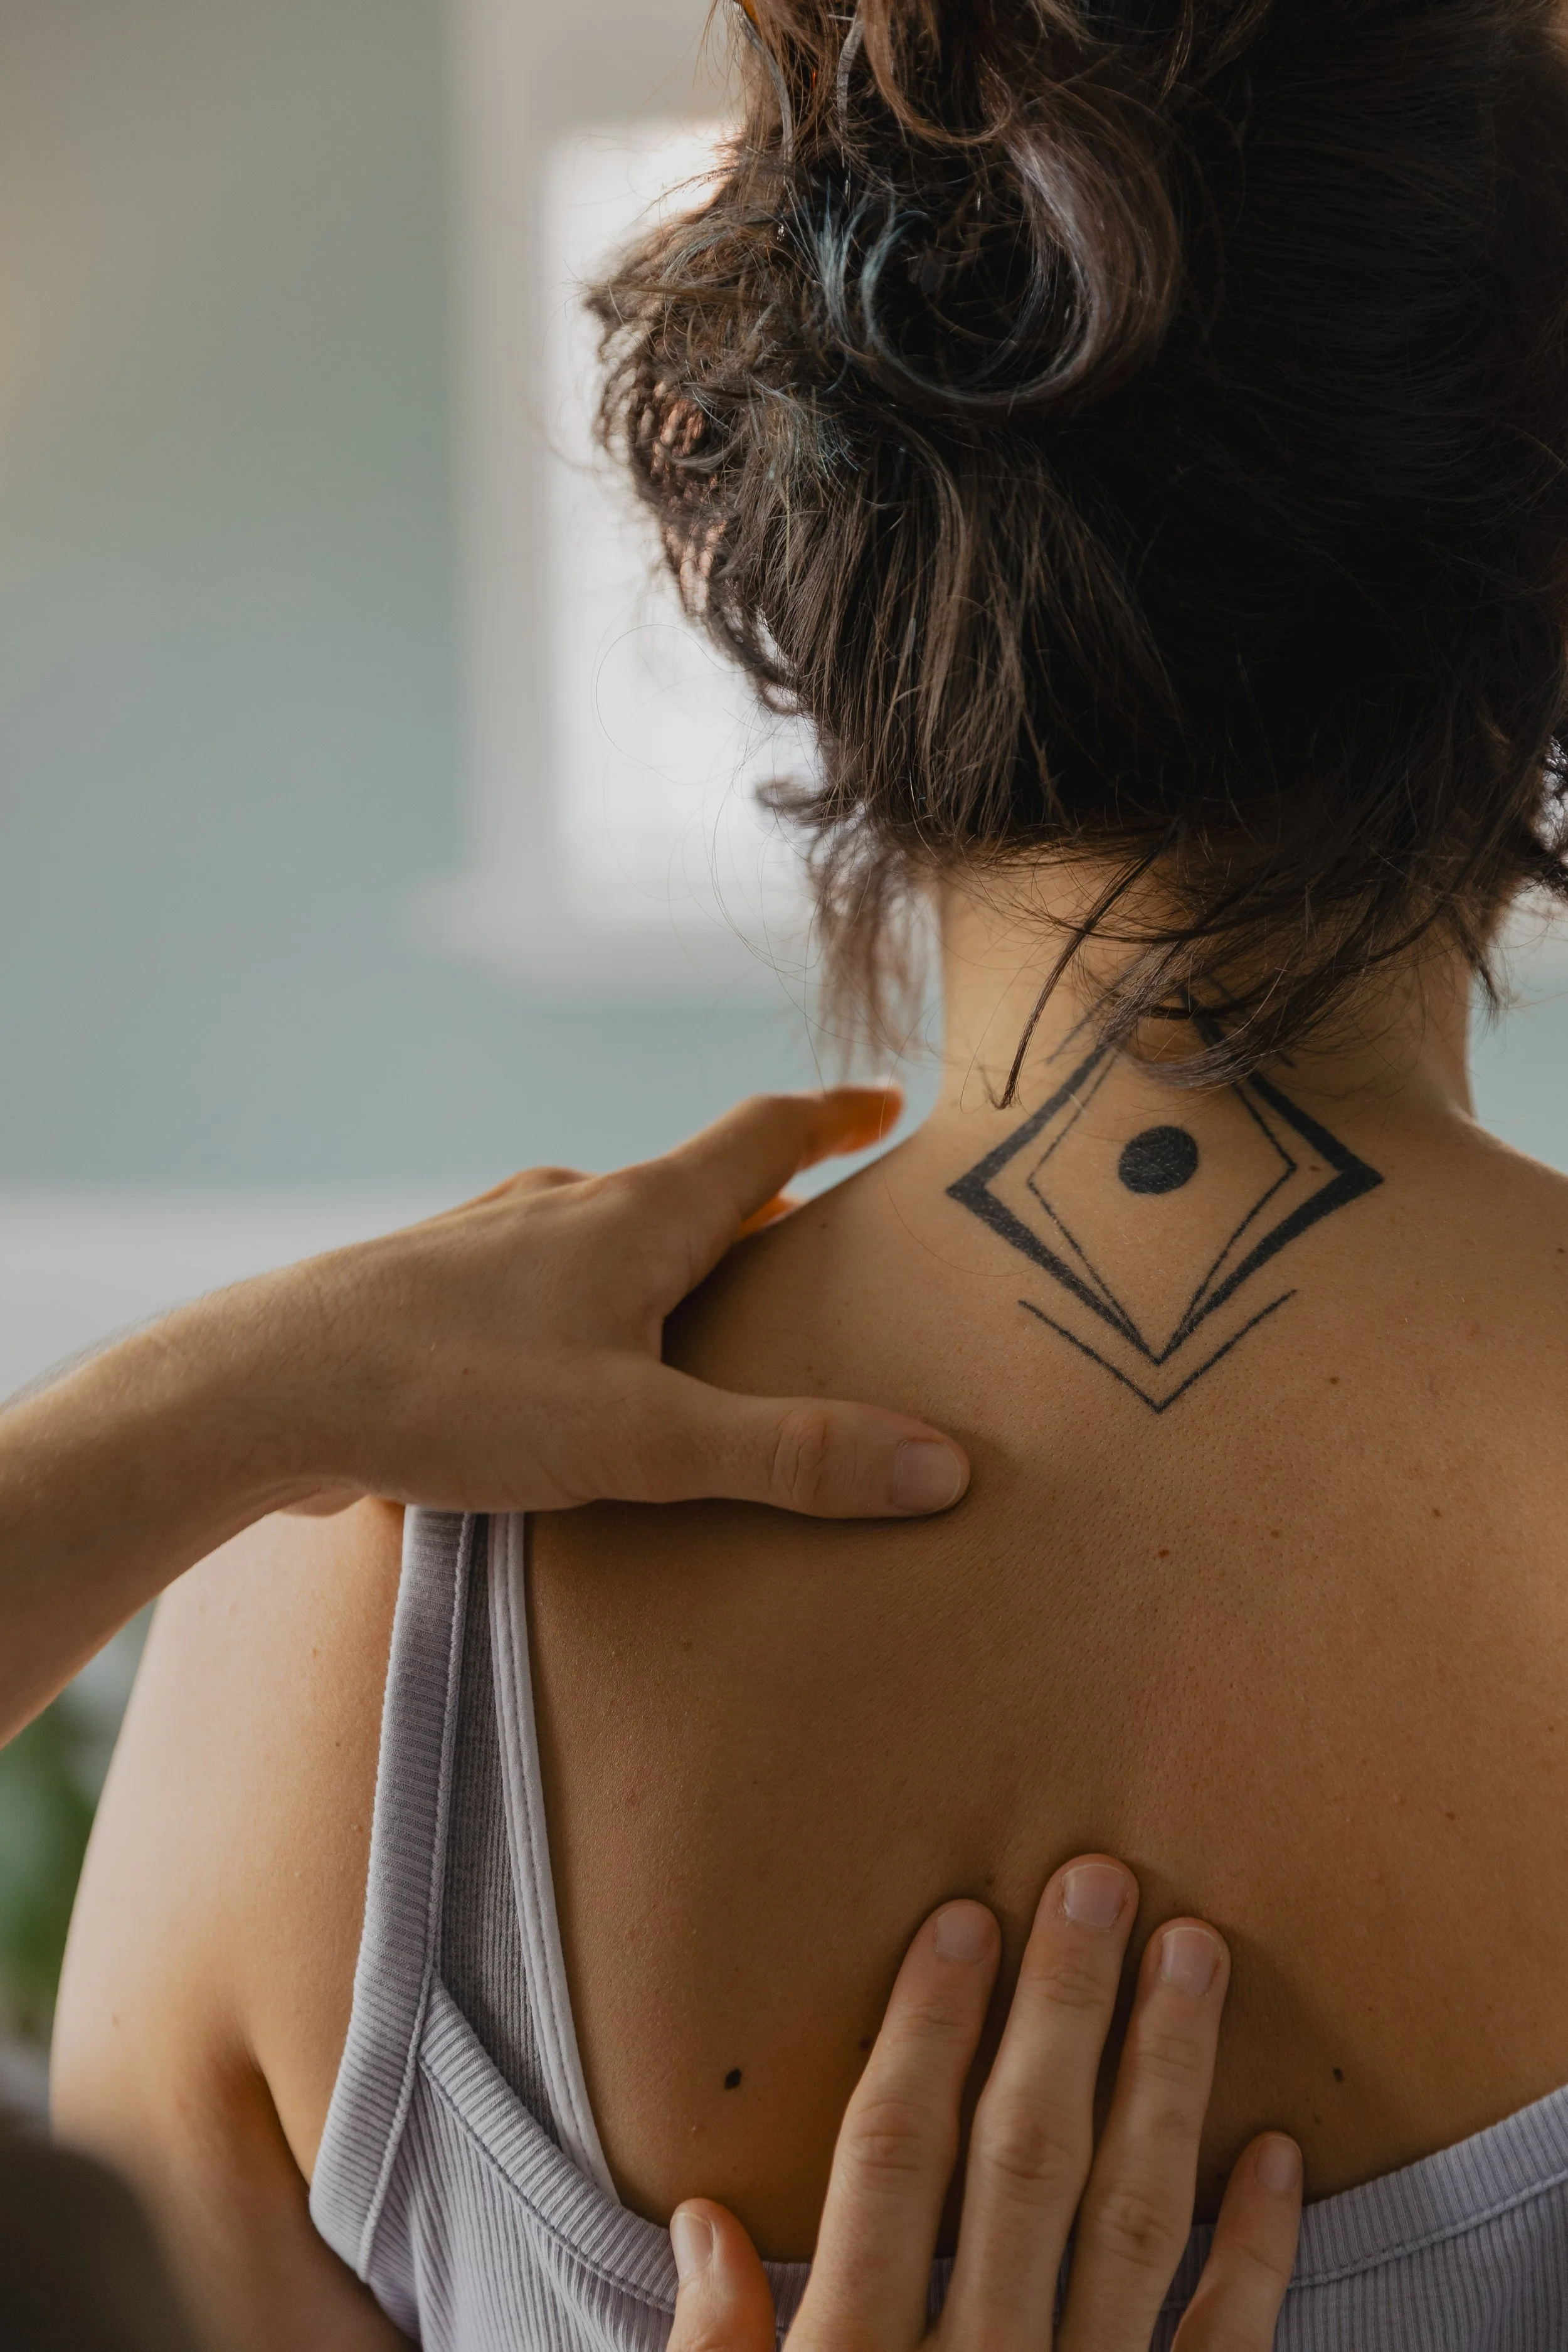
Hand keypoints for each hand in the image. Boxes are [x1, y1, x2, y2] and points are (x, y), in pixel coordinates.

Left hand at [0, 1088, 969, 1744]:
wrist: (259, 1392)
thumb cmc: (453, 1396)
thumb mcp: (643, 1439)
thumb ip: (790, 1454)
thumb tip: (941, 1464)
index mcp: (638, 1213)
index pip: (765, 1134)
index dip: (837, 1118)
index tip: (890, 1106)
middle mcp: (569, 1207)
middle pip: (693, 1187)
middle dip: (765, 1209)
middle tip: (822, 1243)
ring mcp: (494, 1245)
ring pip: (612, 1239)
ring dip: (673, 1265)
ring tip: (710, 1325)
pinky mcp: (438, 1297)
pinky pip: (546, 1291)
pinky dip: (598, 1313)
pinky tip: (578, 1381)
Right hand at [666, 1857, 1300, 2351]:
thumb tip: (702, 2223)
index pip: (891, 2158)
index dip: (927, 2031)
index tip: (965, 1923)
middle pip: (1021, 2158)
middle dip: (1062, 2013)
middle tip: (1100, 1884)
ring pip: (1130, 2221)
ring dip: (1166, 2082)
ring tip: (1193, 1960)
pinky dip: (1258, 2253)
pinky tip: (1277, 2154)